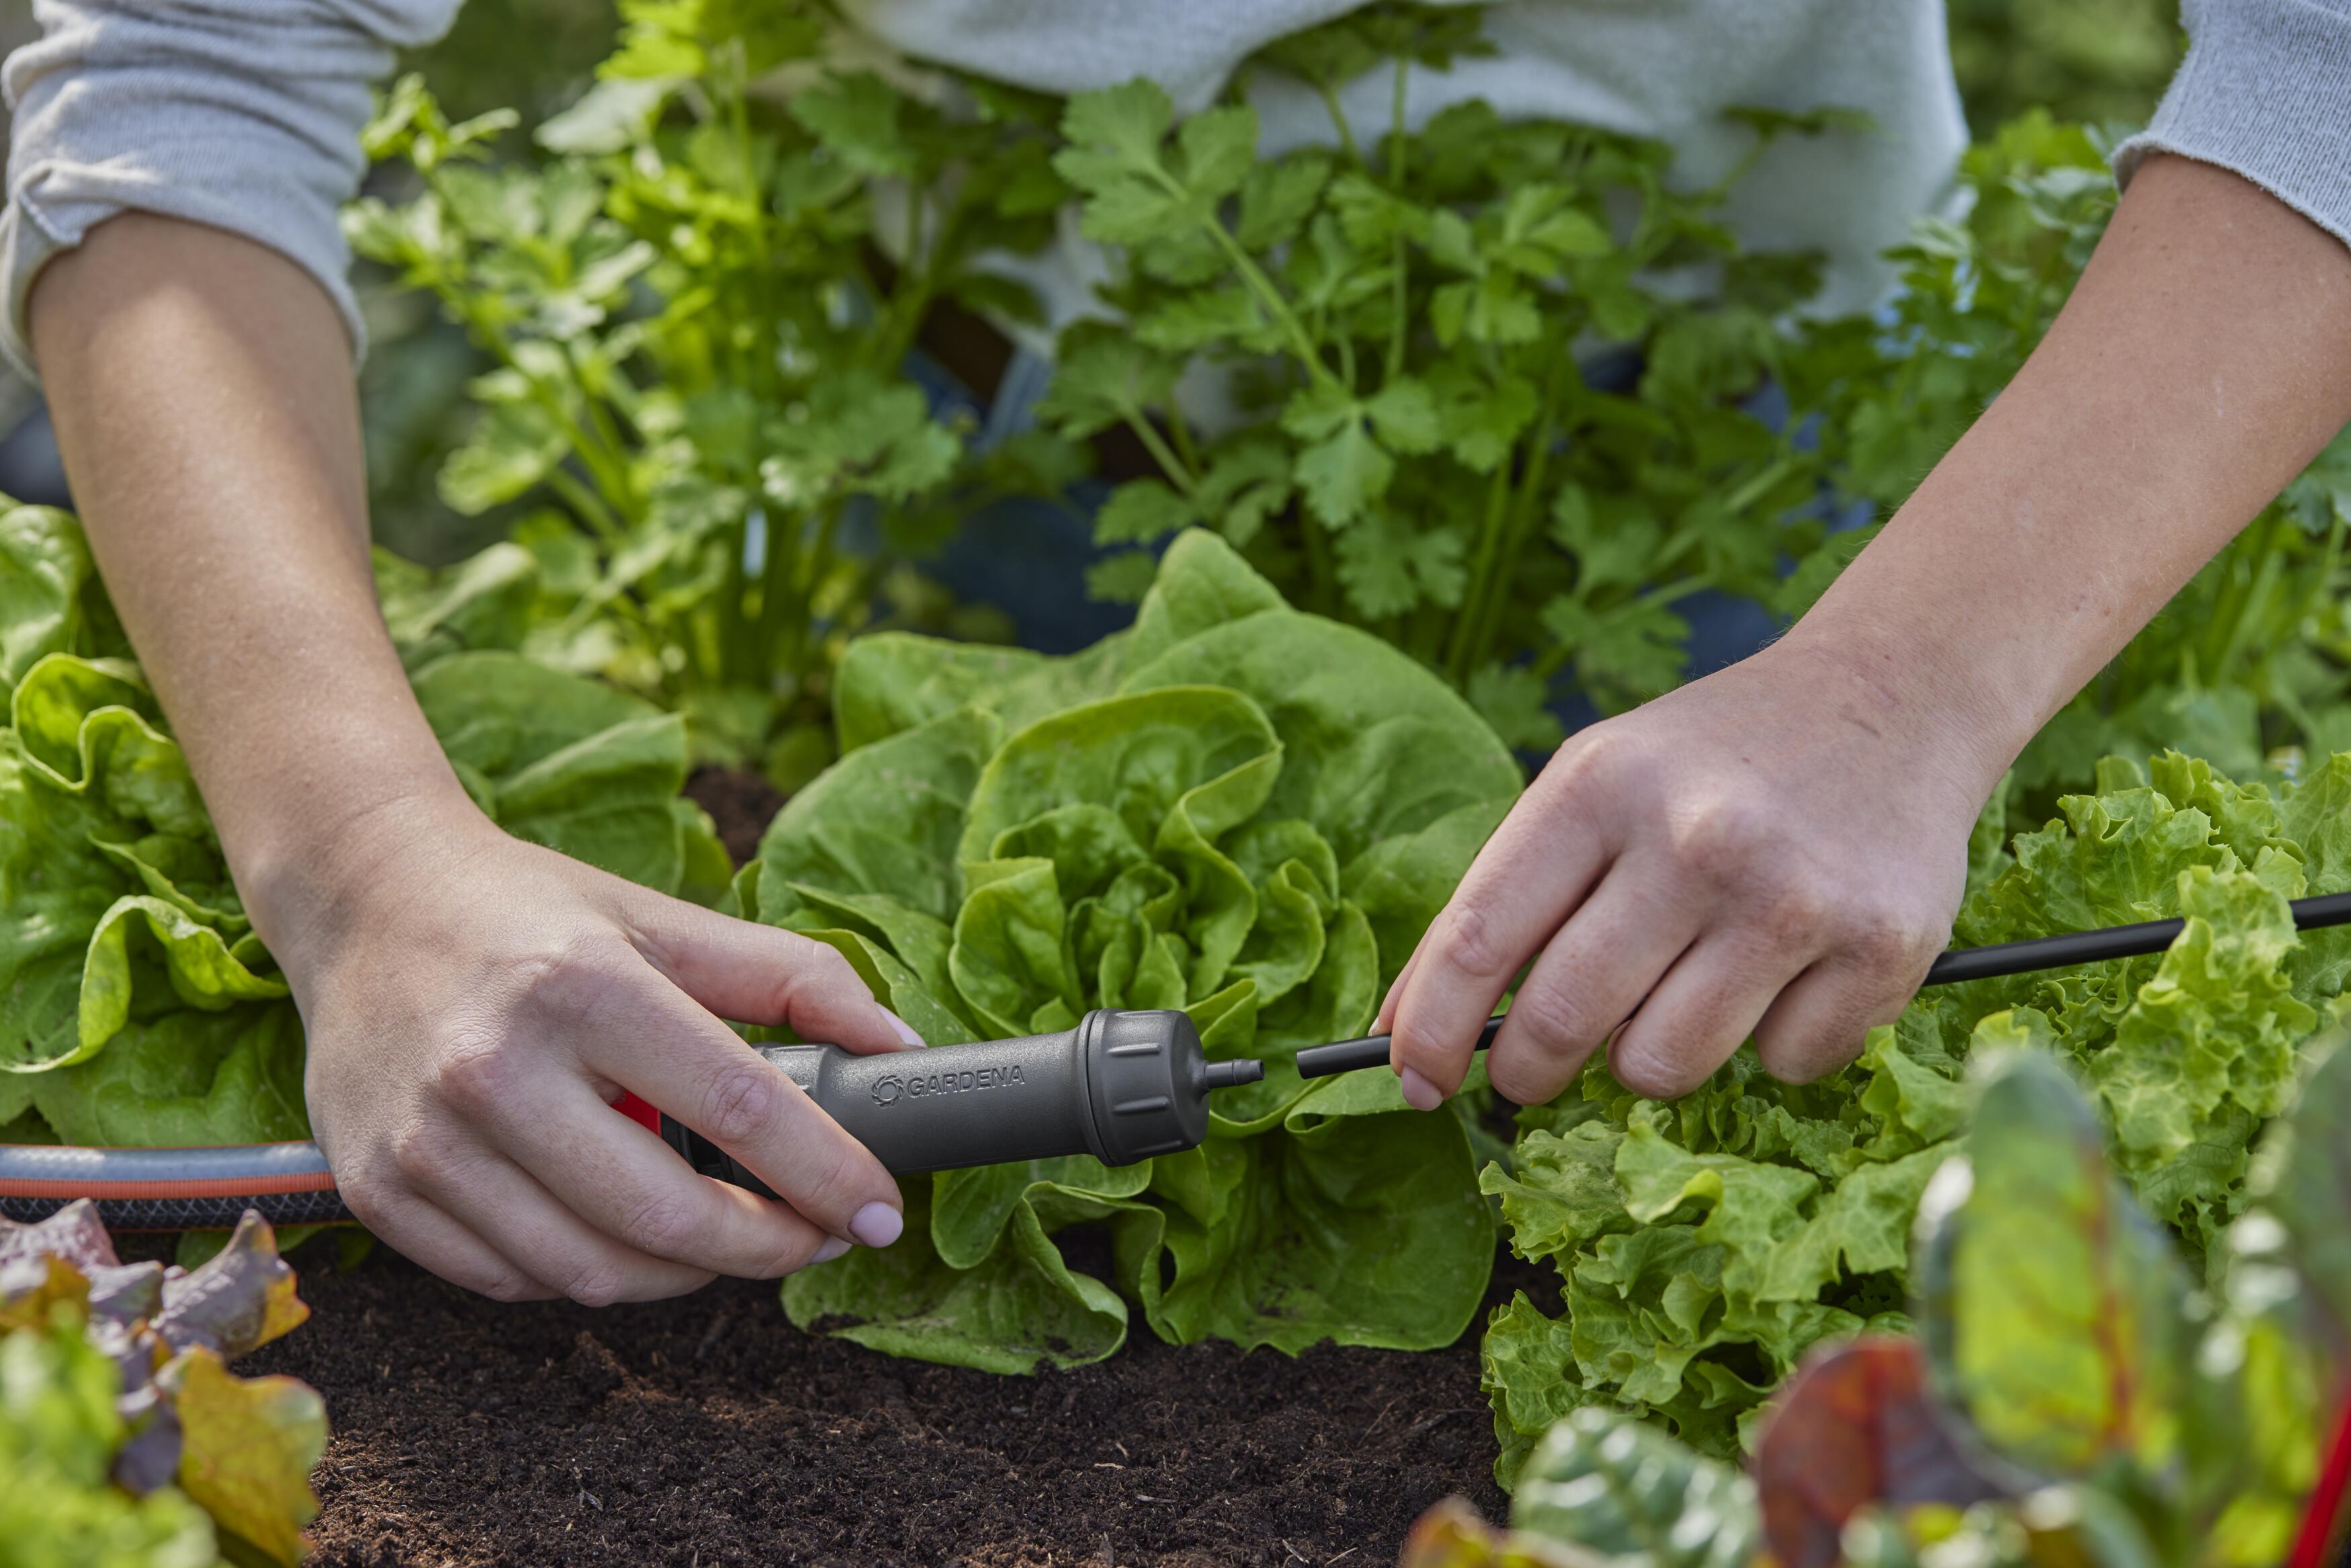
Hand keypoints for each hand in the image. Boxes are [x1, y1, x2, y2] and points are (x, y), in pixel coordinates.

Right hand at [271, 794, 922, 1304]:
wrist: (364, 898)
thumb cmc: (532, 913)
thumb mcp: (666, 920)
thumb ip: (792, 978)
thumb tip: (898, 1047)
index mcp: (583, 986)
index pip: (740, 1110)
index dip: (827, 1175)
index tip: (878, 1212)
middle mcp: (494, 1066)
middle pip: (667, 1216)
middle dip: (767, 1247)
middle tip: (814, 1237)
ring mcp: (426, 1139)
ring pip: (593, 1272)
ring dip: (686, 1276)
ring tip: (726, 1237)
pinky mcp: (378, 1191)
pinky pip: (514, 1282)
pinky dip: (588, 1275)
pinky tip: (621, 1232)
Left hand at [1380, 637, 2008, 1106]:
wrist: (1895, 694)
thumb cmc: (1715, 760)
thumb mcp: (1594, 784)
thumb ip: (1505, 897)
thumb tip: (1403, 1028)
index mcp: (1598, 784)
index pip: (1480, 937)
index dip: (1430, 1030)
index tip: (1412, 1083)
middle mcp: (1693, 837)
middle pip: (1564, 1021)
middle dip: (1529, 1070)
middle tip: (1532, 1072)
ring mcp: (1791, 895)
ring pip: (1663, 1066)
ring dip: (1650, 1059)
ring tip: (1677, 994)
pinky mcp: (1882, 947)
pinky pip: (1785, 1066)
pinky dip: (1773, 1044)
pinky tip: (1787, 972)